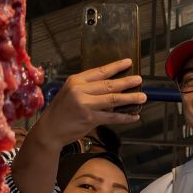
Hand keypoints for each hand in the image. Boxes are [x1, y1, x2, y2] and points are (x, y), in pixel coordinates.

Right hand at [30, 59, 145, 147]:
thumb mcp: (70, 93)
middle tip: (139, 80)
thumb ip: (87, 88)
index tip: (128, 63)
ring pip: (113, 99)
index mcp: (76, 81)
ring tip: (142, 97)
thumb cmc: (61, 111)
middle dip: (127, 82)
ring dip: (130, 98)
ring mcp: (85, 104)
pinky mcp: (90, 118)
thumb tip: (112, 88)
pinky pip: (112, 117)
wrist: (50, 129)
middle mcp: (80, 90)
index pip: (100, 71)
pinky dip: (125, 117)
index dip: (116, 67)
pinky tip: (134, 116)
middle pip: (109, 84)